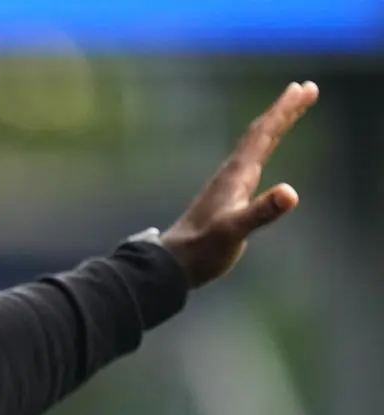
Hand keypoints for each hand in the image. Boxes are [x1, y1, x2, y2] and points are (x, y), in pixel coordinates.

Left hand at [161, 80, 317, 287]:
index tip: (304, 88)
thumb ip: (261, 212)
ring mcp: (227, 185)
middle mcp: (231, 174)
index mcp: (236, 176)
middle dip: (283, 110)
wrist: (173, 263)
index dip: (284, 111)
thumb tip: (290, 193)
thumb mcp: (235, 231)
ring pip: (253, 145)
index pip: (263, 135)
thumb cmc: (202, 249)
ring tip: (289, 110)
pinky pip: (249, 162)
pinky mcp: (226, 197)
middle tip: (305, 88)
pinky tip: (261, 153)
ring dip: (273, 125)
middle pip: (259, 134)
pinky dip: (261, 149)